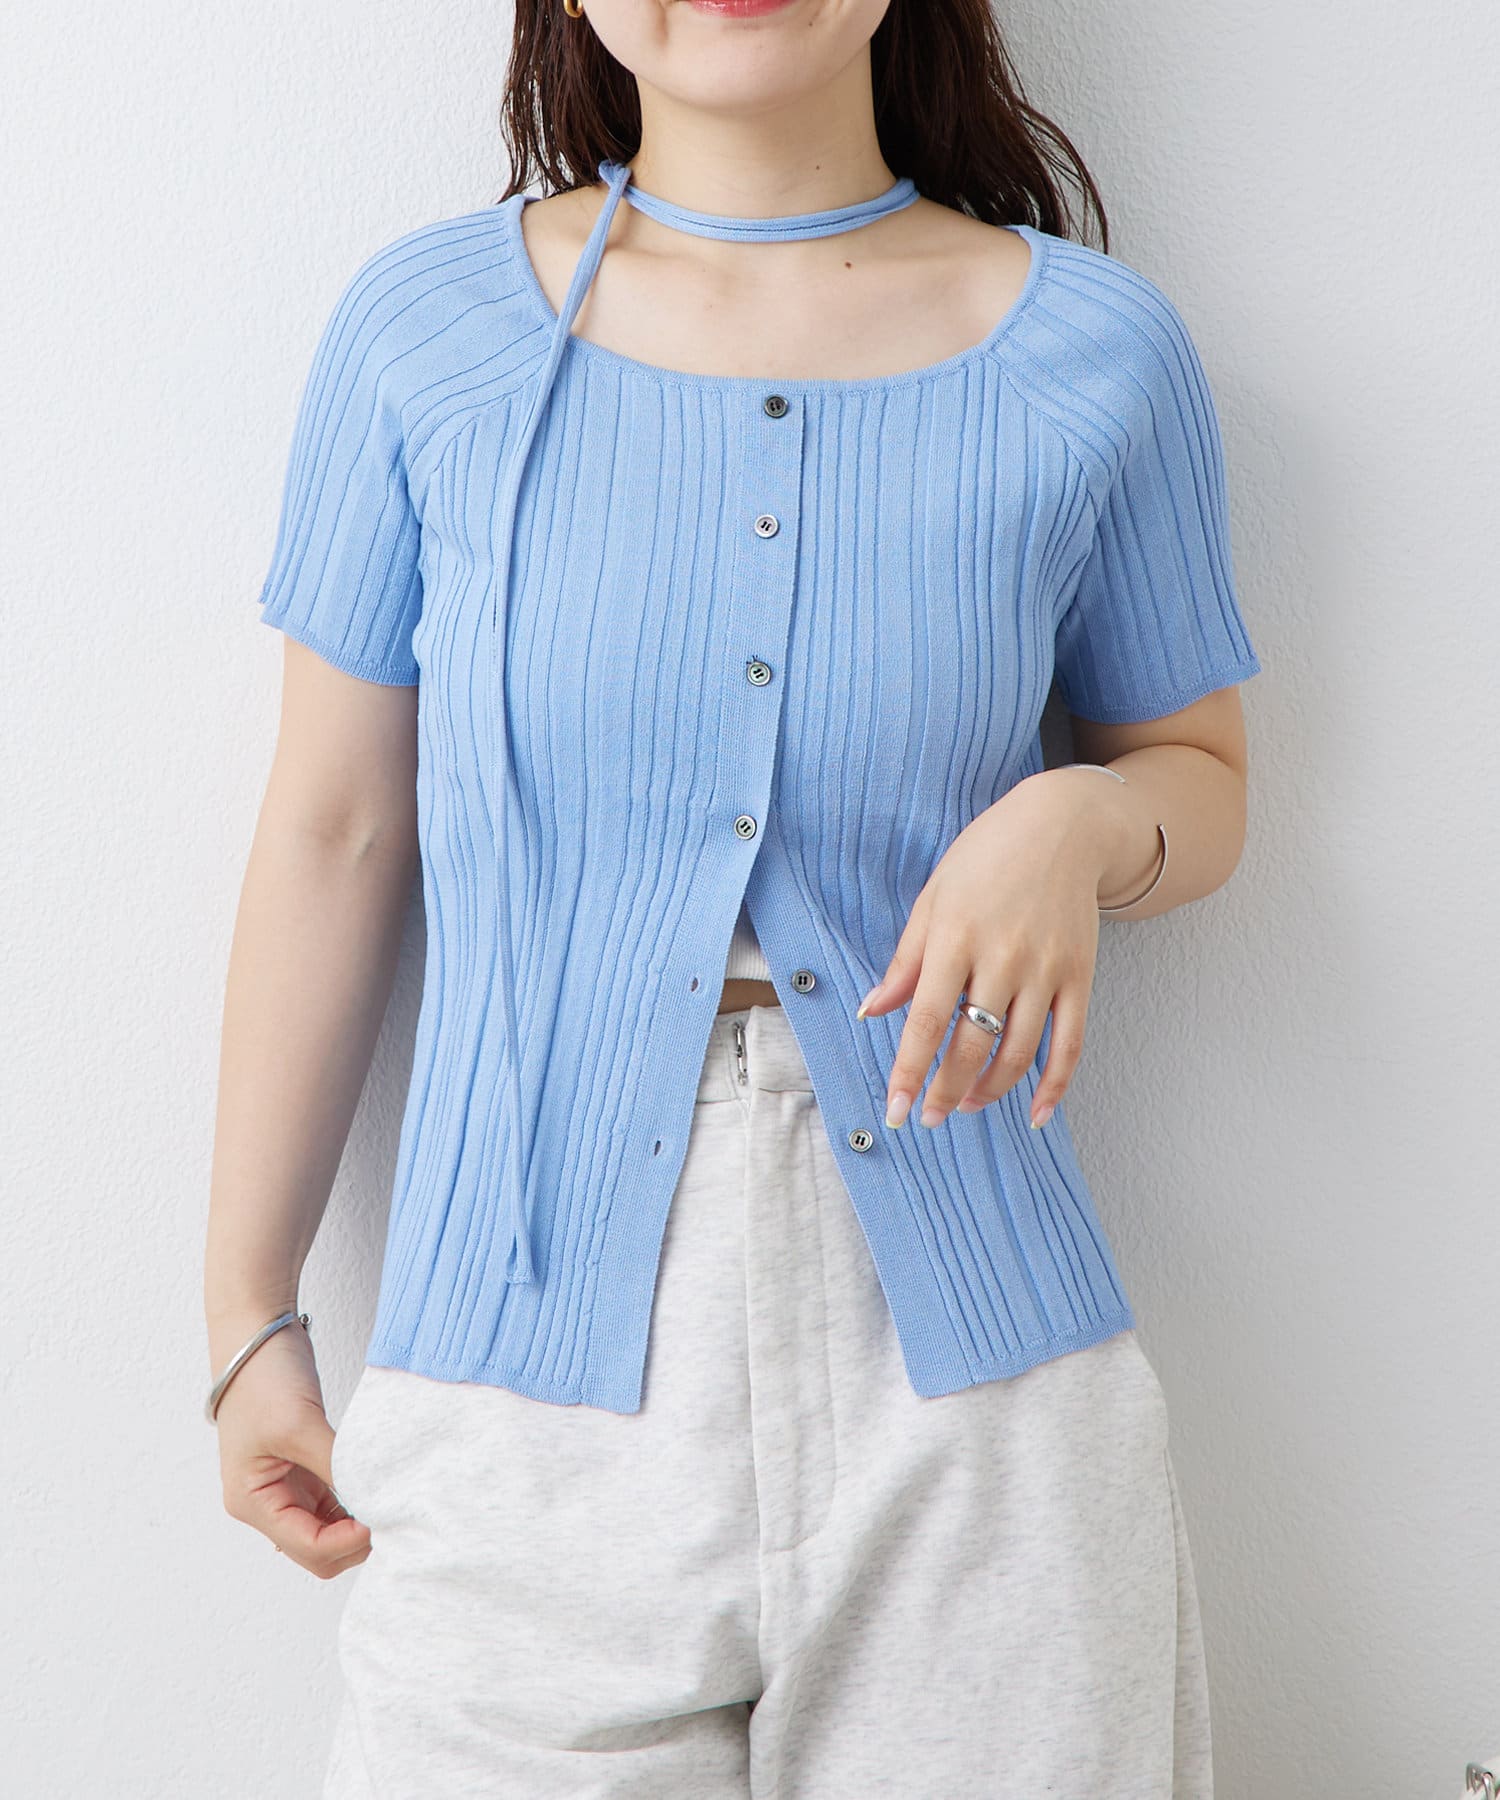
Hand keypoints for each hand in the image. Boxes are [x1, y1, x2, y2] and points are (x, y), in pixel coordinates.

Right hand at [210, 1309, 370, 1578]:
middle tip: (394, 1514)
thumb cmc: (263, 1377)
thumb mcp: (300, 1425)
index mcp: (252, 1502)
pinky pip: (337, 1499)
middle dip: (356, 1540)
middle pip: (319, 1550)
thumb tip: (377, 1500)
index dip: (349, 1542)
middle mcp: (266, 1502)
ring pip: (331, 1528)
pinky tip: (382, 1485)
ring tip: (393, 1500)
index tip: (385, 1519)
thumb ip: (336, 1467)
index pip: (308, 1548)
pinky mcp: (305, 1465)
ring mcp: (286, 1485)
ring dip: (360, 1521)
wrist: (256, 1332)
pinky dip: (359, 1498)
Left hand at [857, 768, 1121, 1132]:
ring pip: (1018, 1052)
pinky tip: (1036, 1115)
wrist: (1063, 826)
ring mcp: (1047, 970)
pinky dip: (1054, 1086)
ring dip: (990, 1090)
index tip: (895, 1109)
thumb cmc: (985, 858)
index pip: (928, 1020)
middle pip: (971, 1045)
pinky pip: (1070, 1044)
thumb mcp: (933, 899)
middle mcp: (1003, 958)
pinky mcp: (1081, 977)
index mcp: (956, 937)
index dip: (910, 1070)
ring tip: (967, 1105)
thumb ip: (905, 961)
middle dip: (945, 1091)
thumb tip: (872, 1011)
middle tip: (929, 1116)